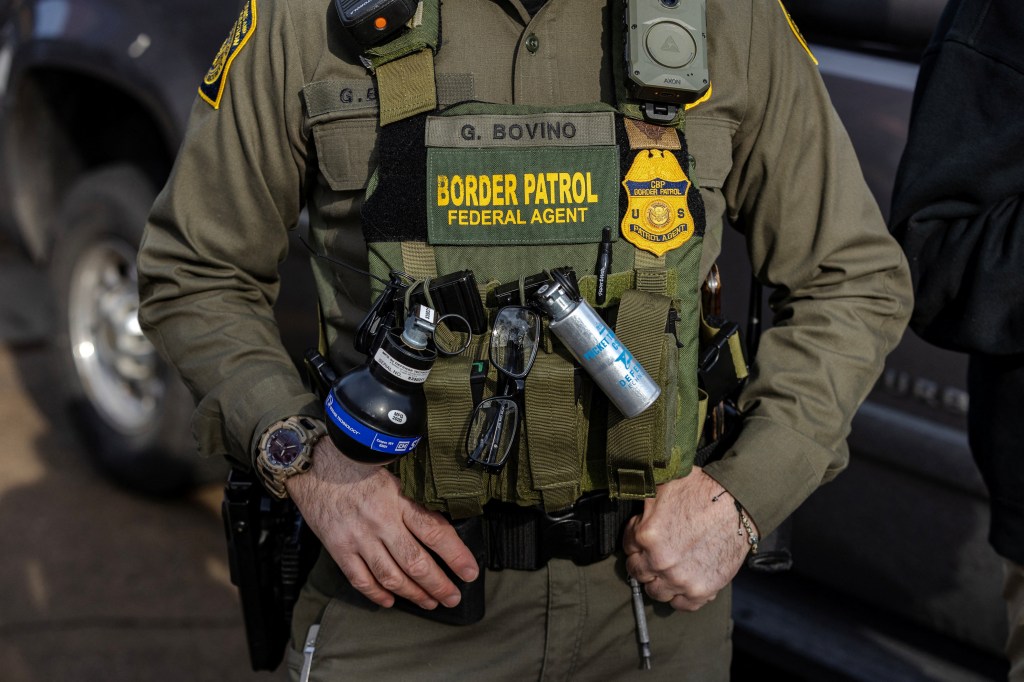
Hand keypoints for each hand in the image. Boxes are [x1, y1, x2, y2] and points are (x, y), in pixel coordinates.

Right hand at [285, 438, 478, 609]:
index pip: (435, 532)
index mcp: (398, 500)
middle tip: (453, 598)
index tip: (470, 571)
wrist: (314, 463)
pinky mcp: (338, 549)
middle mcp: (380, 522)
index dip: (456, 556)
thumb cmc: (356, 464)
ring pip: (392, 577)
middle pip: (416, 562)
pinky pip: (361, 580)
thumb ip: (412, 498)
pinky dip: (377, 594)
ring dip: (414, 594)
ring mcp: (358, 538)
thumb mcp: (392, 473)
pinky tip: (391, 600)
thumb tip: (439, 524)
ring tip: (429, 602)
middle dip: (439, 585)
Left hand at [622, 466, 755, 610]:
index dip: (636, 541)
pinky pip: (682, 605)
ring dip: (659, 582)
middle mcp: (661, 562)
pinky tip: (683, 584)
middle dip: (644, 563)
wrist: (738, 504)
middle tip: (656, 555)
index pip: (627, 548)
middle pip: (638, 574)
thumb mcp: (661, 489)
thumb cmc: (701, 492)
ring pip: (656, 593)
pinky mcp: (703, 590)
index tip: (646, 539)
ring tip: (669, 570)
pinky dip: (680, 597)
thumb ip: (641, 510)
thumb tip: (633, 519)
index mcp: (646, 537)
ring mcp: (681, 580)